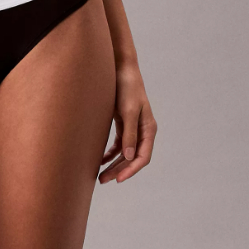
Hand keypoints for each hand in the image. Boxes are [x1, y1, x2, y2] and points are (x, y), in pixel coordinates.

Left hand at [98, 60, 156, 183]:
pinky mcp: (123, 122)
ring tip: (100, 176)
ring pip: (125, 153)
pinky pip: (119, 144)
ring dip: (114, 164)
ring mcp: (133, 127)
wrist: (120, 68)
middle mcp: (142, 130)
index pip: (143, 157)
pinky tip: (100, 160)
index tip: (118, 179)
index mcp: (148, 129)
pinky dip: (110, 153)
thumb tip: (130, 157)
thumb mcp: (127, 111)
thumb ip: (129, 134)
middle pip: (132, 158)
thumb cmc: (126, 87)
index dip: (131, 170)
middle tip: (103, 180)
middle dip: (119, 170)